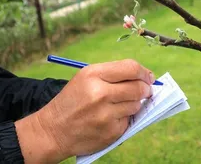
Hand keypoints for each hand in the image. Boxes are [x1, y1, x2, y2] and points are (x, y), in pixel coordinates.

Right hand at [15, 59, 153, 162]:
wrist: (52, 131)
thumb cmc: (72, 101)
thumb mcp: (86, 78)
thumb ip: (113, 74)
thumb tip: (145, 76)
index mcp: (93, 75)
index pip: (131, 68)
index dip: (144, 72)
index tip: (148, 76)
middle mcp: (100, 93)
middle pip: (138, 87)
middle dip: (145, 88)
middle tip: (145, 90)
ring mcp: (106, 114)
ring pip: (136, 104)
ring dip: (134, 104)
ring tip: (119, 105)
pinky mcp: (111, 131)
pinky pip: (129, 120)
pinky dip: (124, 118)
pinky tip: (111, 118)